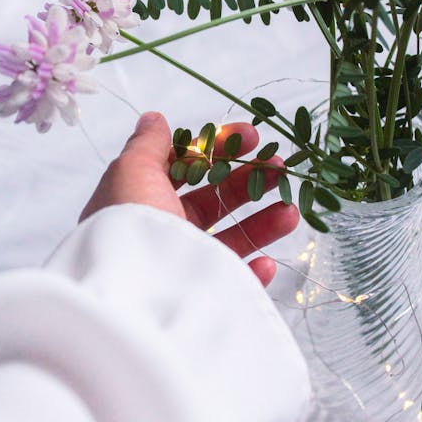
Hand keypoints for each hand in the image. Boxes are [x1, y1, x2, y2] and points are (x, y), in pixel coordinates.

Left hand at [80, 112, 298, 286]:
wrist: (130, 303)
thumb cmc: (130, 226)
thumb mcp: (132, 171)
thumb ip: (147, 144)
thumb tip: (154, 119)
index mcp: (141, 199)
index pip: (185, 168)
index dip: (218, 148)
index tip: (251, 136)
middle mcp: (160, 233)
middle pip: (211, 201)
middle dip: (248, 181)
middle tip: (281, 167)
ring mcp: (180, 267)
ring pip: (228, 240)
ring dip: (262, 224)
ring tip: (291, 212)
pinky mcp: (199, 299)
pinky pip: (232, 281)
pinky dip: (253, 272)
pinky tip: (266, 262)